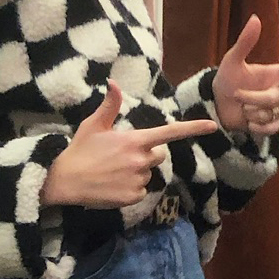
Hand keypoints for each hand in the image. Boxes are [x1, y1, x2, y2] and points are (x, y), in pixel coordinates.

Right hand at [40, 82, 216, 208]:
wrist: (66, 180)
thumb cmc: (80, 150)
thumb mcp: (94, 125)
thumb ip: (110, 105)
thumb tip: (114, 83)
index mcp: (134, 140)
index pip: (170, 133)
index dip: (193, 129)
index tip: (213, 126)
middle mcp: (141, 160)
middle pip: (158, 155)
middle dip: (145, 155)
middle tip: (120, 156)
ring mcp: (139, 179)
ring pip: (147, 174)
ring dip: (136, 172)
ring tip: (112, 171)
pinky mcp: (134, 196)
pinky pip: (141, 191)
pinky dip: (130, 189)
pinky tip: (112, 185)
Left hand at [213, 14, 278, 136]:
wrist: (218, 104)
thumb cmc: (227, 79)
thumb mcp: (233, 60)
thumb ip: (246, 41)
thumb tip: (255, 18)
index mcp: (273, 74)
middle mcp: (277, 90)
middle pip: (276, 97)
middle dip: (254, 98)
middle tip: (237, 96)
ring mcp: (274, 108)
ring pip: (273, 113)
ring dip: (252, 113)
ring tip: (242, 109)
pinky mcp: (269, 124)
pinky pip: (273, 128)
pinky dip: (259, 127)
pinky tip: (249, 124)